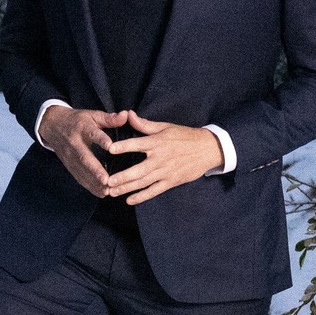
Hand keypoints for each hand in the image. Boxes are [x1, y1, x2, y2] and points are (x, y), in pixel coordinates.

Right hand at [39, 105, 130, 197]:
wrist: (53, 126)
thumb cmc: (78, 121)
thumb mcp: (92, 115)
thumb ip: (109, 118)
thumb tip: (125, 115)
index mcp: (83, 128)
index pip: (92, 134)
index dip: (101, 140)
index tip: (110, 147)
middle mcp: (75, 144)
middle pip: (85, 158)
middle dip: (95, 170)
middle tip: (107, 180)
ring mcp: (70, 157)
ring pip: (81, 171)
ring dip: (94, 182)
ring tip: (107, 191)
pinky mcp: (69, 165)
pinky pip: (79, 177)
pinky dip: (90, 187)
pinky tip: (101, 193)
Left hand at [103, 111, 223, 204]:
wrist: (207, 149)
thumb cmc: (185, 136)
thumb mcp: (165, 127)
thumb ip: (144, 124)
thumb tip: (128, 114)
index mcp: (158, 142)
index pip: (138, 144)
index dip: (124, 146)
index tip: (110, 149)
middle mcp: (160, 158)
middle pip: (139, 170)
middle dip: (122, 177)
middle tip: (107, 181)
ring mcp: (166, 172)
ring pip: (144, 182)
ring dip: (127, 188)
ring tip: (111, 192)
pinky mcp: (171, 181)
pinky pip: (154, 191)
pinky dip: (142, 196)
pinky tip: (129, 200)